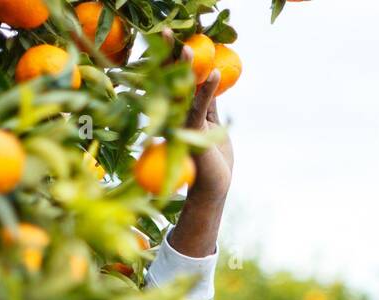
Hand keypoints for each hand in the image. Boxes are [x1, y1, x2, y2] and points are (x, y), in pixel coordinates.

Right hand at [163, 28, 233, 203]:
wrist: (213, 188)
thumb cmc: (212, 159)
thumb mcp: (211, 124)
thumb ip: (207, 103)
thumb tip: (209, 77)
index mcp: (181, 112)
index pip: (176, 79)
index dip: (174, 59)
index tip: (171, 37)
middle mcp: (178, 117)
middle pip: (173, 80)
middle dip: (169, 56)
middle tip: (164, 32)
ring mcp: (184, 125)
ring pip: (184, 91)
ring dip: (186, 68)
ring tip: (187, 47)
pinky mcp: (194, 134)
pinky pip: (201, 108)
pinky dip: (208, 90)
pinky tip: (214, 73)